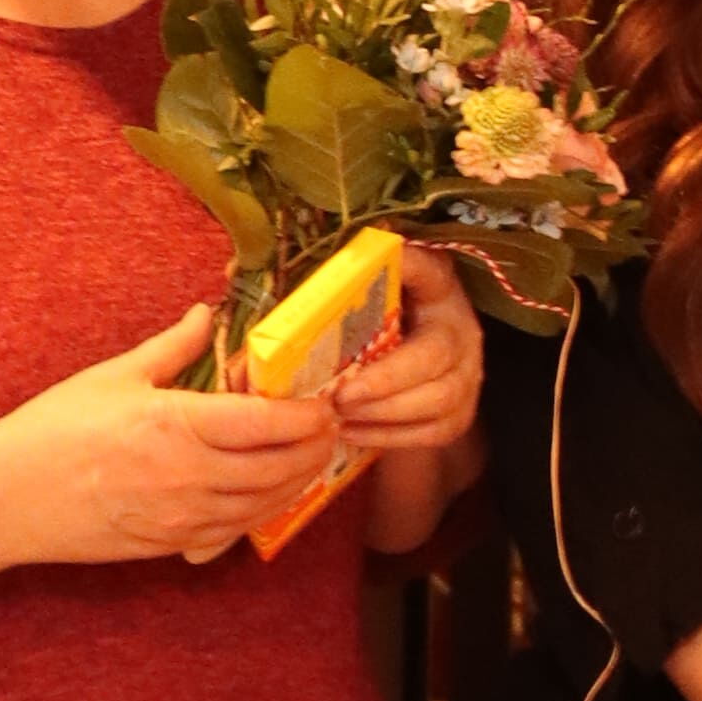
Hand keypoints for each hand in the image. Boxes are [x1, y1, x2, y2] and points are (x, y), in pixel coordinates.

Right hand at [0, 305, 340, 566]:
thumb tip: (205, 314)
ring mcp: (183, 517)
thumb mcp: (113, 377)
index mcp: (178, 425)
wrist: (6, 499)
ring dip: (298, 481)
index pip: (268, 422)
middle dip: (316, 448)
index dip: (307, 414)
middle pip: (280, 467)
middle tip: (332, 428)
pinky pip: (235, 532)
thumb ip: (171, 348)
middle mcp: (190, 476)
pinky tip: (270, 493)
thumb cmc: (52, 431)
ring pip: (265, 504)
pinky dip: (263, 511)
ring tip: (312, 457)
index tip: (326, 401)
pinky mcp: (171, 545)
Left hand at [338, 247, 487, 547]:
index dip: (413, 268)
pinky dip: (393, 436)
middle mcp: (460, 328)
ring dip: (386, 414)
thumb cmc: (367, 322)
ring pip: (438, 400)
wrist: (410, 361)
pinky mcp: (459, 412)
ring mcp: (467, 374)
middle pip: (436, 356)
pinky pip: (434, 431)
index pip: (433, 271)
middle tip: (339, 395)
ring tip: (340, 418)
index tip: (383, 264)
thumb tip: (235, 268)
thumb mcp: (352, 293)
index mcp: (438, 288)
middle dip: (386, 380)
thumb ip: (315, 279)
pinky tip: (353, 432)